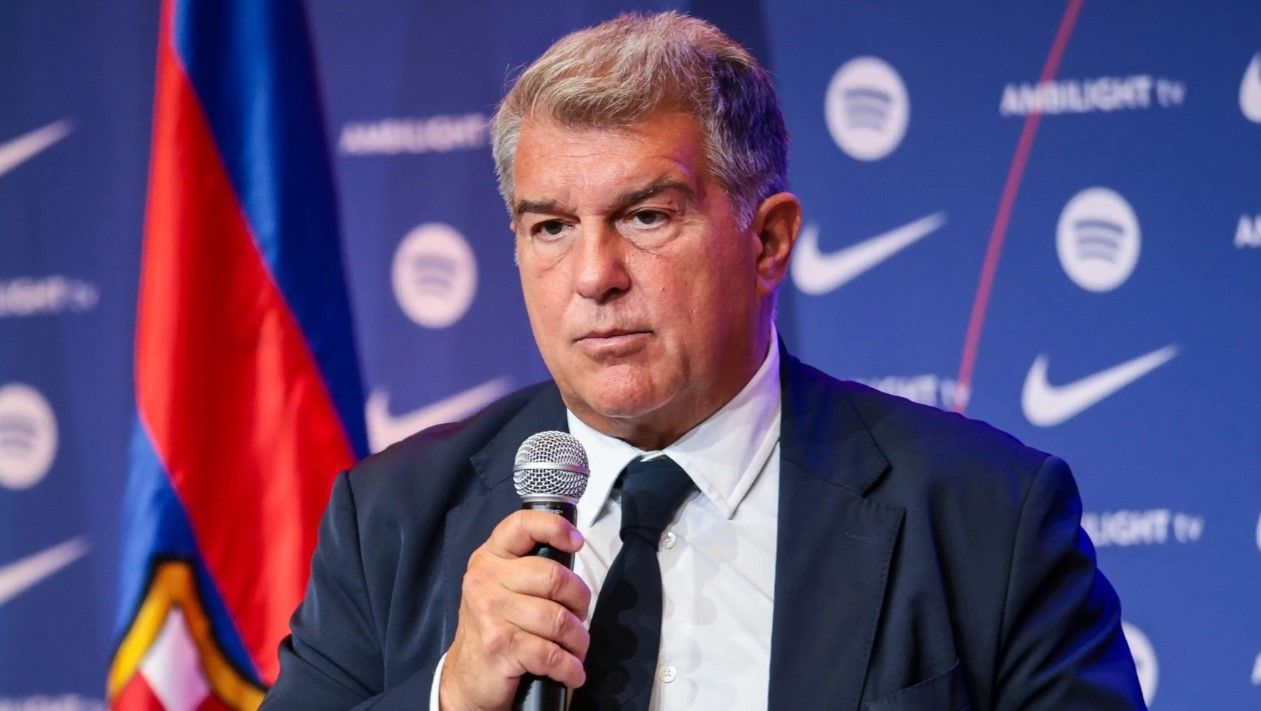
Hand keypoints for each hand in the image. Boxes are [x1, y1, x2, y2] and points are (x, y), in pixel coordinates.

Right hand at [439, 510, 590, 710]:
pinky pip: (551, 653)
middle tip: (580, 616)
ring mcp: (490, 613)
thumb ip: (527, 568)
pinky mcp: (500, 646)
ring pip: (557, 619)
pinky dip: (570, 666)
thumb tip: (572, 557)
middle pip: (554, 577)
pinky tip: (572, 672)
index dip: (555, 528)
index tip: (577, 543)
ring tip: (577, 648)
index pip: (522, 525)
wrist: (465, 679)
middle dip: (580, 600)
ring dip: (578, 639)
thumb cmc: (494, 628)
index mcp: (489, 558)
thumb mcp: (500, 588)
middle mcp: (485, 580)